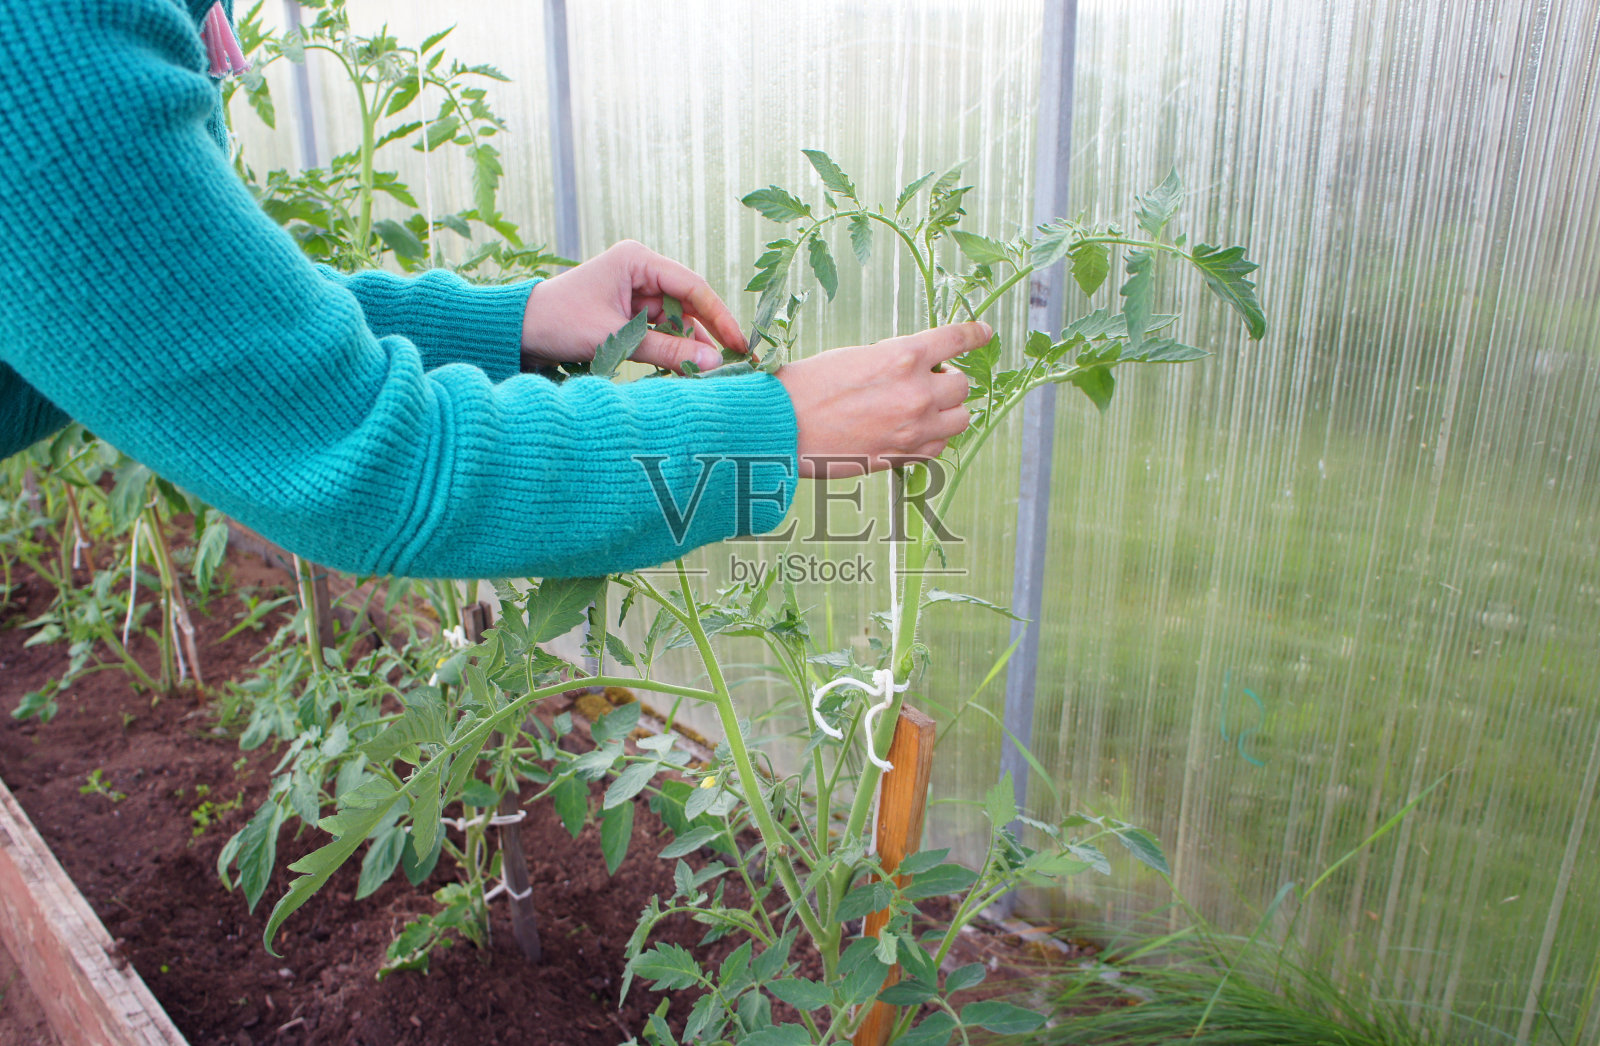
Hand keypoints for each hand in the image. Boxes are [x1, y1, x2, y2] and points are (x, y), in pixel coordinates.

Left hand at [520, 240, 746, 372]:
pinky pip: (660, 333)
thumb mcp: (615, 338)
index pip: (692, 287)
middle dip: (706, 336)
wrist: (518, 331)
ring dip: (688, 348)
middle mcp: (641, 271)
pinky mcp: (629, 314)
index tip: (739, 344)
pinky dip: (670, 352)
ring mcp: (635, 293)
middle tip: (732, 365)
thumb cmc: (560, 322)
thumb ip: (666, 350)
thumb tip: (714, 362)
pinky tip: (684, 371)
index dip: (719, 316)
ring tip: (707, 375)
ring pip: (676, 323)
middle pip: (688, 305)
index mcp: (637, 261)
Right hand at [776, 322, 984, 476]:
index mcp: (904, 355)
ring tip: (922, 408)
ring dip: (947, 410)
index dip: (975, 334)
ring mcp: (914, 427)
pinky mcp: (904, 456)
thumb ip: (896, 360)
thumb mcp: (857, 356)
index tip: (985, 333)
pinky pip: (940, 446)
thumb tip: (919, 368)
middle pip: (961, 384)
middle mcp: (917, 391)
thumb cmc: (809, 385)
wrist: (783, 426)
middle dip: (946, 379)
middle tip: (926, 380)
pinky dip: (933, 438)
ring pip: (961, 418)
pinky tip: (912, 431)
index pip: (957, 339)